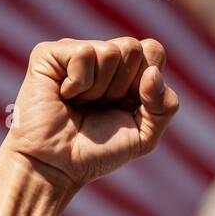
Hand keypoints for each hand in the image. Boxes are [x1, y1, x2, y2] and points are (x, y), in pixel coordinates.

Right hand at [4, 37, 179, 190]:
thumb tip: (152, 72)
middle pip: (133, 47)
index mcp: (127, 70)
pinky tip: (64, 95)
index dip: (145, 82)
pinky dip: (79, 83)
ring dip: (99, 89)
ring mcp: (75, 52)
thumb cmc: (98, 152)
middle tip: (100, 107)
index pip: (153, 50)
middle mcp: (101, 56)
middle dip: (122, 87)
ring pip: (110, 51)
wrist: (58, 167)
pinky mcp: (49, 54)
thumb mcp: (145, 135)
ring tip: (80, 104)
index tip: (126, 106)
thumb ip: (165, 106)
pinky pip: (84, 53)